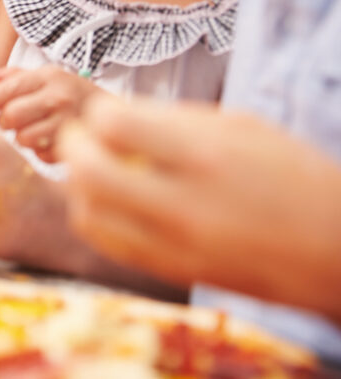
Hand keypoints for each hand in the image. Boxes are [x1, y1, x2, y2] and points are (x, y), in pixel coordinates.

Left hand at [0, 66, 101, 160]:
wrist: (113, 112)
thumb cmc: (70, 93)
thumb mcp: (45, 77)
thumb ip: (13, 77)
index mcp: (48, 77)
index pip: (10, 87)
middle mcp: (59, 98)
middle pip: (12, 115)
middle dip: (6, 121)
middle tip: (13, 121)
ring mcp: (68, 123)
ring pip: (24, 138)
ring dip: (23, 138)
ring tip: (33, 131)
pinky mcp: (74, 146)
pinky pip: (41, 156)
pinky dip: (40, 152)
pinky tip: (49, 142)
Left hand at [57, 97, 340, 321]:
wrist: (336, 247)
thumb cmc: (292, 175)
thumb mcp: (241, 128)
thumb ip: (172, 120)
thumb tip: (112, 116)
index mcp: (206, 157)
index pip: (114, 125)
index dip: (98, 113)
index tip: (105, 113)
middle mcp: (186, 204)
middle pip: (87, 172)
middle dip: (70, 145)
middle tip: (77, 136)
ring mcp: (177, 245)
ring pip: (87, 215)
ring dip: (77, 185)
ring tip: (93, 168)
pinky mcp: (174, 271)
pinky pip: (109, 244)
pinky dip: (96, 217)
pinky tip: (109, 201)